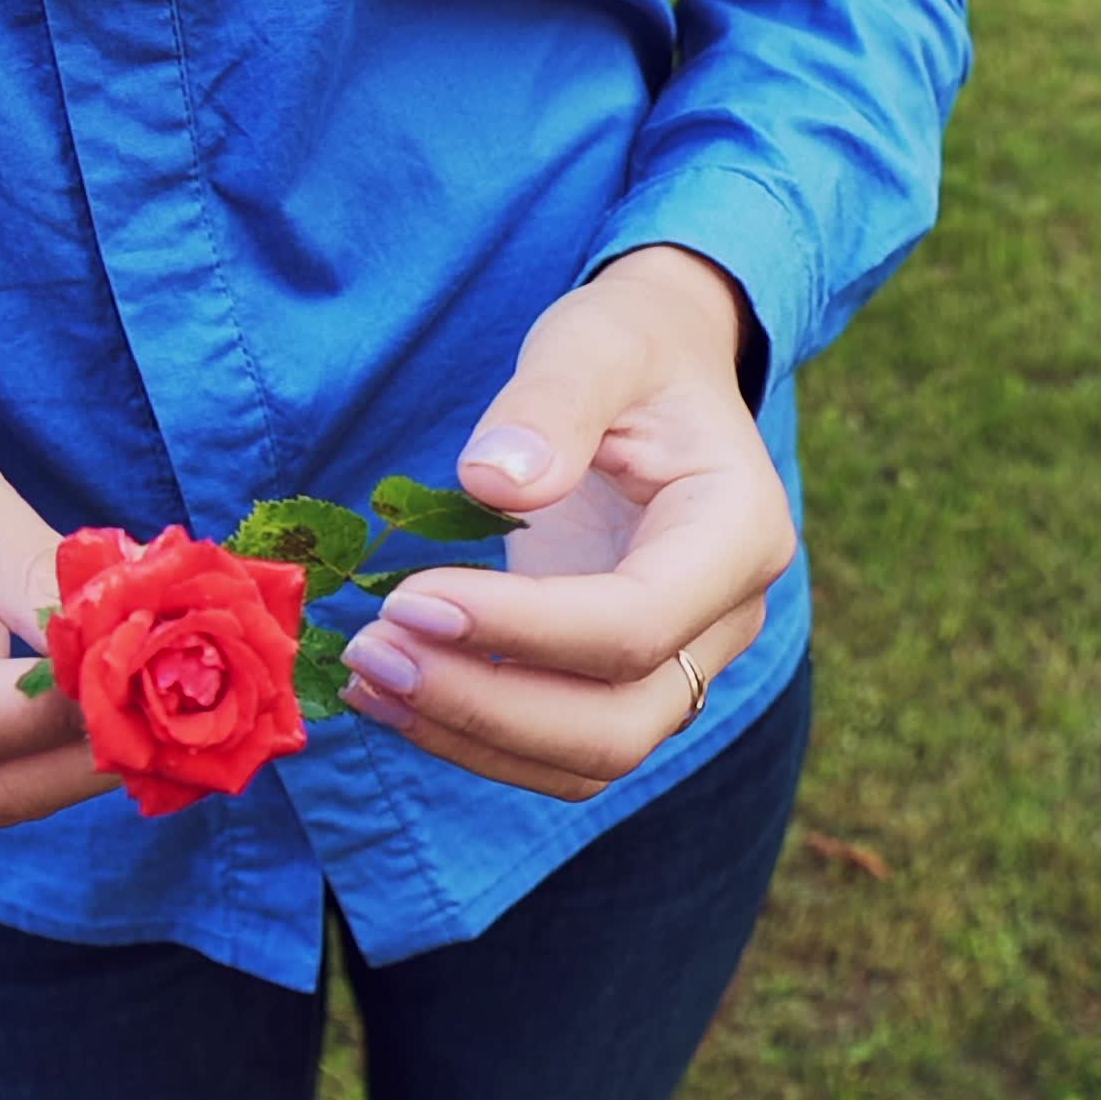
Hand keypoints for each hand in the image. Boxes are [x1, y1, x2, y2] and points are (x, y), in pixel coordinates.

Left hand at [340, 246, 796, 798]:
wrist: (661, 376)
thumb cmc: (632, 349)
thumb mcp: (597, 340)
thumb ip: (553, 401)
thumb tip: (491, 483)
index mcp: (736, 534)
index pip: (635, 623)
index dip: (519, 628)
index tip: (407, 596)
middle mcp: (724, 620)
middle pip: (617, 724)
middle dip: (483, 706)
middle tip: (370, 651)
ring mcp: (681, 660)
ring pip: (587, 758)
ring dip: (467, 735)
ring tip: (364, 677)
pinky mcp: (626, 678)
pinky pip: (560, 747)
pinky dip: (474, 736)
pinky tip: (393, 691)